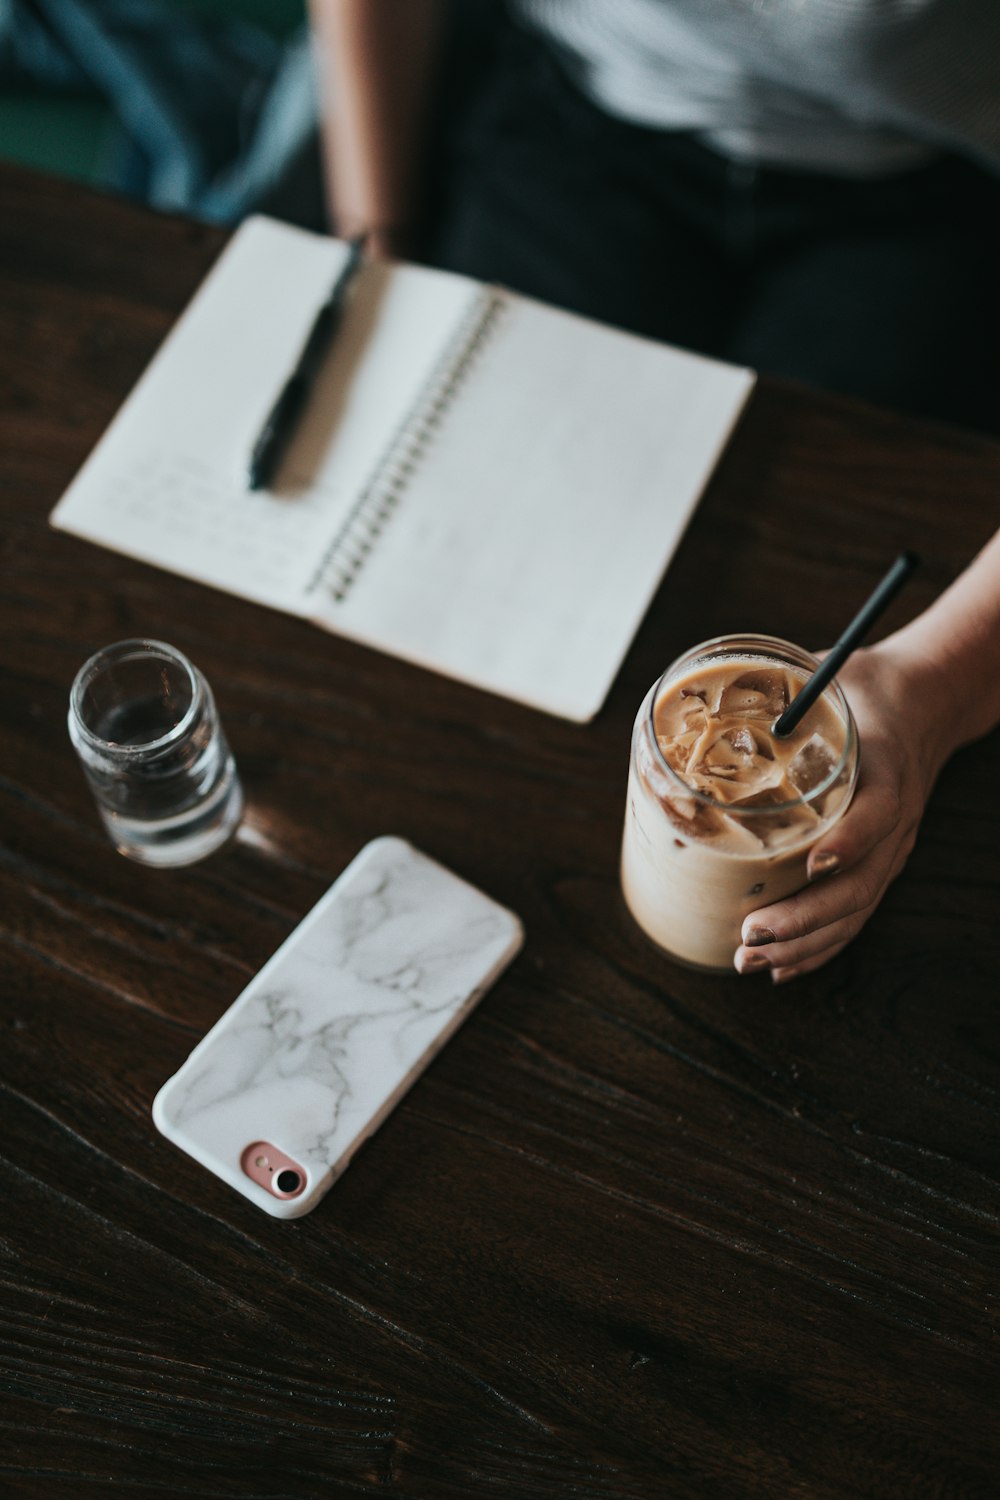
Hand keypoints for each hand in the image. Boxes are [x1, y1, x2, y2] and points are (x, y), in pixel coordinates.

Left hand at [734, 641, 951, 982]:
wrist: (918, 704)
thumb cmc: (857, 692)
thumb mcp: (824, 676)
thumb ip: (774, 689)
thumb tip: (696, 700)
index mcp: (883, 769)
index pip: (877, 813)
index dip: (849, 840)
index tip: (814, 862)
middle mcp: (894, 819)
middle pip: (861, 883)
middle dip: (805, 916)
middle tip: (752, 931)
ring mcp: (888, 850)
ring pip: (854, 911)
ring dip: (803, 943)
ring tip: (751, 959)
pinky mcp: (876, 867)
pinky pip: (852, 918)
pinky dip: (817, 949)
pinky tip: (781, 968)